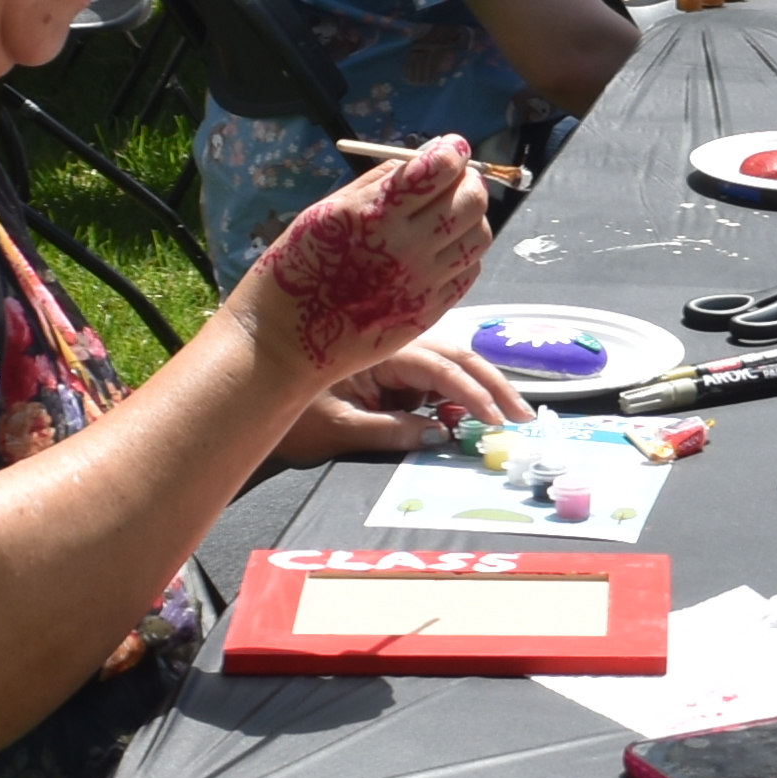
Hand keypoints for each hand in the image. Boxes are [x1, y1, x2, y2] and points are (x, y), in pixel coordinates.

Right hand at [244, 141, 493, 385]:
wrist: (287, 340)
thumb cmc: (297, 269)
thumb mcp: (324, 212)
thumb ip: (376, 184)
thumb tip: (420, 160)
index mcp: (375, 216)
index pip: (439, 170)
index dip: (453, 151)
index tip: (453, 147)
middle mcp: (406, 249)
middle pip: (471, 201)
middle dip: (468, 180)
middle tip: (454, 179)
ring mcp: (422, 283)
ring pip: (479, 236)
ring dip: (471, 217)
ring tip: (448, 216)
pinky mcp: (429, 311)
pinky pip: (469, 271)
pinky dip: (464, 253)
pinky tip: (440, 250)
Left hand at [273, 340, 529, 461]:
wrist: (251, 395)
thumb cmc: (288, 412)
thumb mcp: (339, 427)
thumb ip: (391, 431)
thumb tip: (442, 434)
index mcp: (381, 348)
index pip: (441, 367)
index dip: (474, 394)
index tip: (499, 422)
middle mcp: (392, 342)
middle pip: (457, 356)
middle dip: (493, 385)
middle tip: (525, 416)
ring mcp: (392, 353)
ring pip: (449, 363)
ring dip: (481, 386)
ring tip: (510, 414)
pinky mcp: (389, 369)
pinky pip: (431, 378)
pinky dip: (457, 393)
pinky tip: (475, 413)